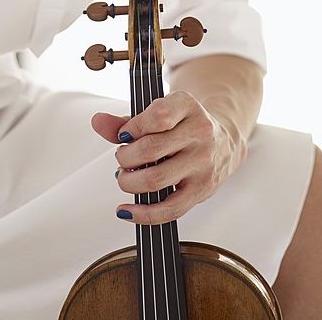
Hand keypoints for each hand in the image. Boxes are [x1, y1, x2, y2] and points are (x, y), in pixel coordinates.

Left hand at [91, 92, 247, 224]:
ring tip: (126, 177)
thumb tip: (98, 122)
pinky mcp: (202, 190)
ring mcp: (202, 163)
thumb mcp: (159, 113)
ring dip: (130, 182)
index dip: (132, 128)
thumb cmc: (184, 126)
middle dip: (125, 157)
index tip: (123, 135)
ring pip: (156, 180)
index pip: (157, 116)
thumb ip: (125, 120)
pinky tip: (127, 210)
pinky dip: (143, 214)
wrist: (223, 141)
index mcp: (187, 106)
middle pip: (151, 149)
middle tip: (122, 158)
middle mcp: (199, 133)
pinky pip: (170, 209)